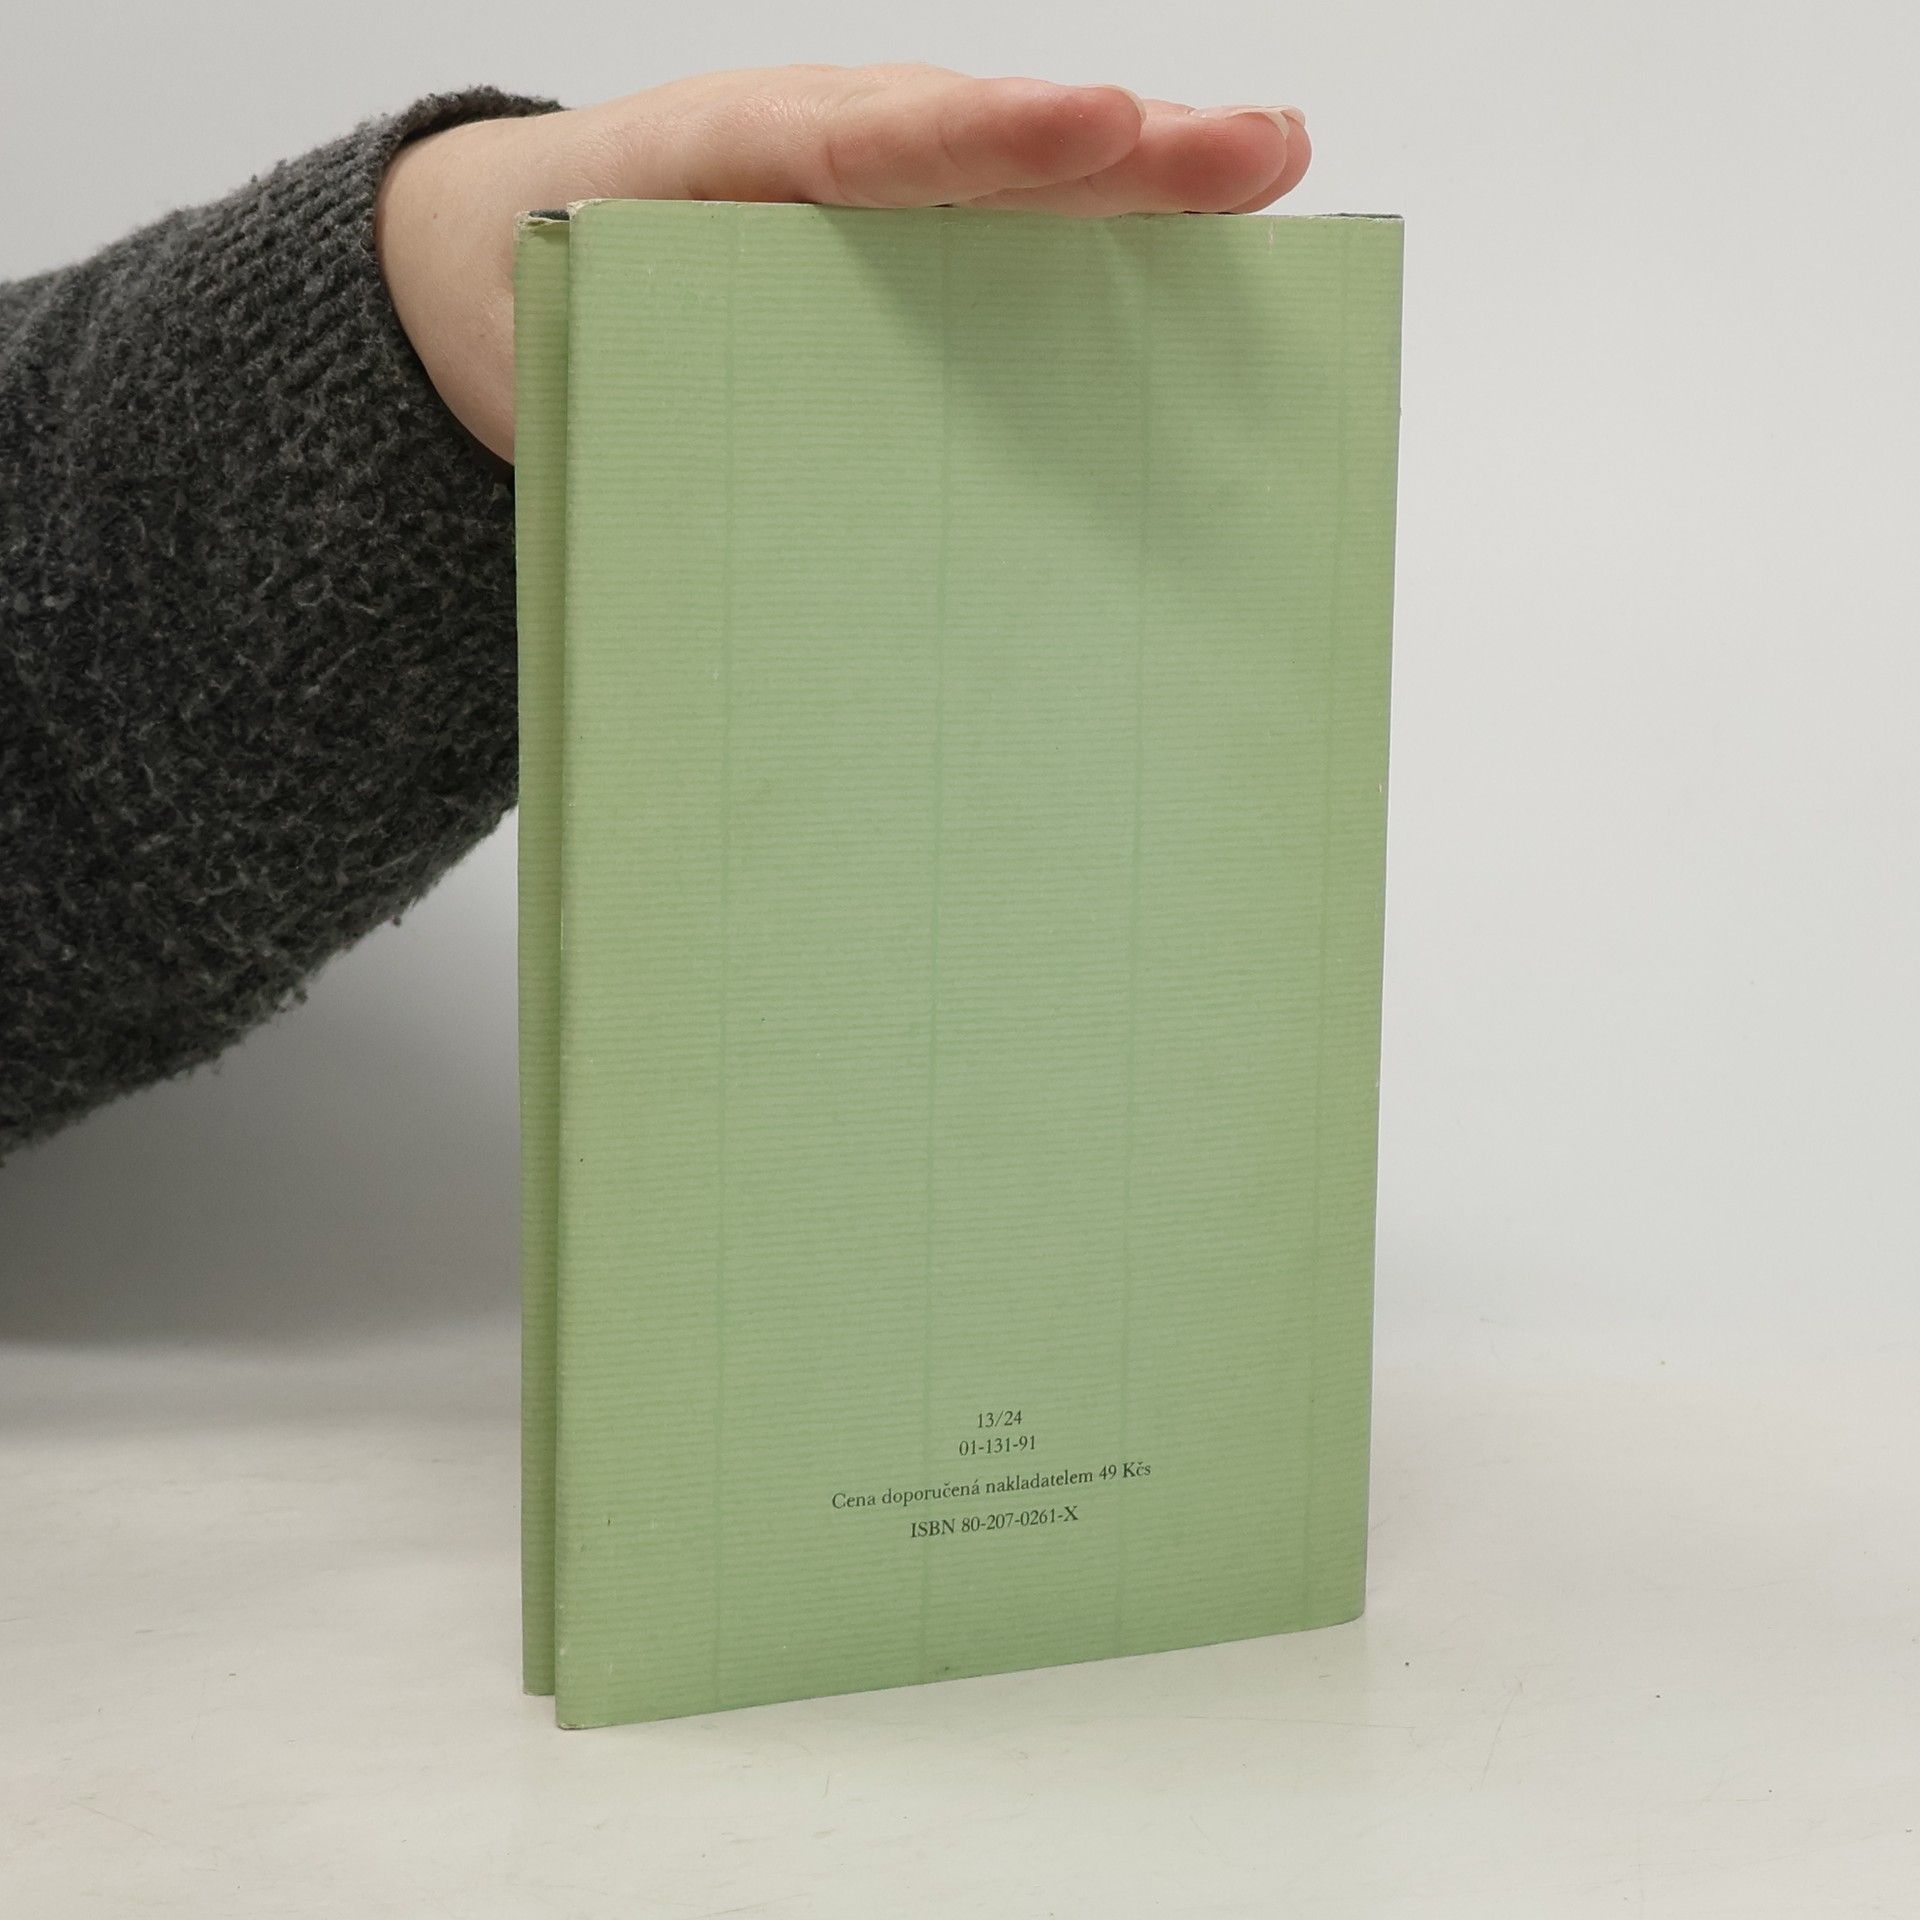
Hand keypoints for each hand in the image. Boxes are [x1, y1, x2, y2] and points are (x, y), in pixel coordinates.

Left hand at [376, 65, 1310, 460]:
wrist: (498, 257)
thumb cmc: (542, 300)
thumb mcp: (552, 353)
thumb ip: (620, 396)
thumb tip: (713, 507)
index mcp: (732, 162)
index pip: (874, 141)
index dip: (992, 140)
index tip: (1095, 127)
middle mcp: (832, 154)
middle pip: (993, 145)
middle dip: (1126, 151)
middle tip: (1253, 151)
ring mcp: (883, 190)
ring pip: (1026, 180)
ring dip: (1148, 184)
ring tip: (1272, 170)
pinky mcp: (908, 238)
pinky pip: (1016, 229)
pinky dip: (1111, 235)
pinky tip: (1210, 251)